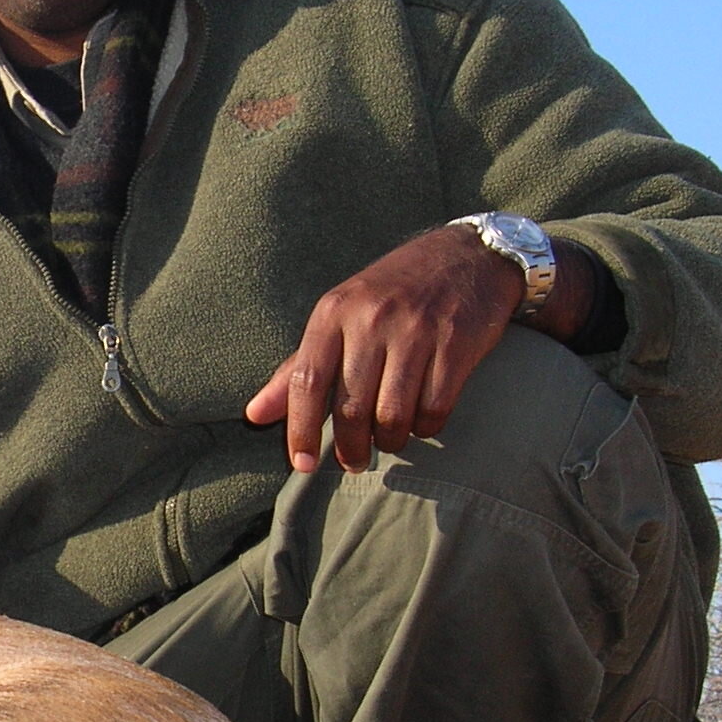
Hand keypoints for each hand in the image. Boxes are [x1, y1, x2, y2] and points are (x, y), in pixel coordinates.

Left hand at [244, 227, 594, 472]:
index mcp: (333, 312)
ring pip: (393, 416)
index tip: (303, 465)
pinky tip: (422, 422)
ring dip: (390, 441)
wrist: (467, 256)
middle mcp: (371, 320)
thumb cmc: (390, 293)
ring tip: (390, 439)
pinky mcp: (457, 344)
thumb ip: (297, 368)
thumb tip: (254, 415)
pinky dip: (427, 428)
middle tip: (355, 461)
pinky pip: (435, 409)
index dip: (300, 430)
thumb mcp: (338, 316)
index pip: (305, 382)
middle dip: (350, 448)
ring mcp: (416, 331)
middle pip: (350, 409)